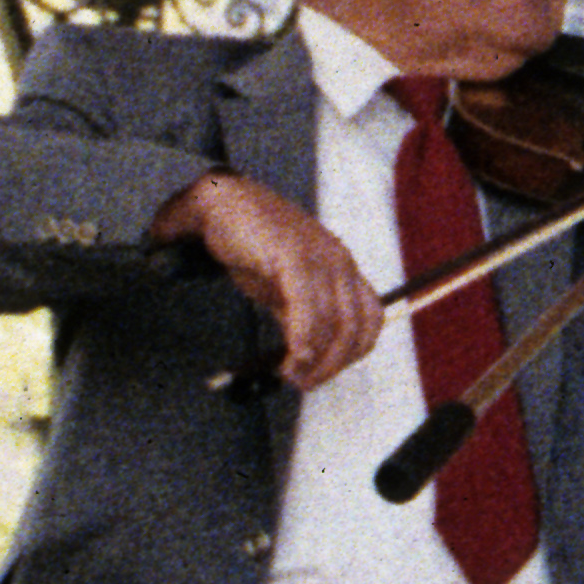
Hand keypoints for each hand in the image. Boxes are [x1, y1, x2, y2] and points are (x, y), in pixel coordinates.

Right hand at [166, 171, 379, 388]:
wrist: (216, 200)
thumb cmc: (247, 242)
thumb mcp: (280, 287)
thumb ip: (297, 316)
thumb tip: (301, 357)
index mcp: (340, 268)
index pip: (368, 319)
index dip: (350, 353)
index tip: (323, 372)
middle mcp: (338, 262)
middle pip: (358, 326)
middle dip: (334, 364)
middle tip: (305, 383)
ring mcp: (319, 257)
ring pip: (337, 323)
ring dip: (319, 360)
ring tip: (293, 376)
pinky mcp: (294, 256)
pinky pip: (309, 309)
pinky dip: (304, 341)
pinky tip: (290, 359)